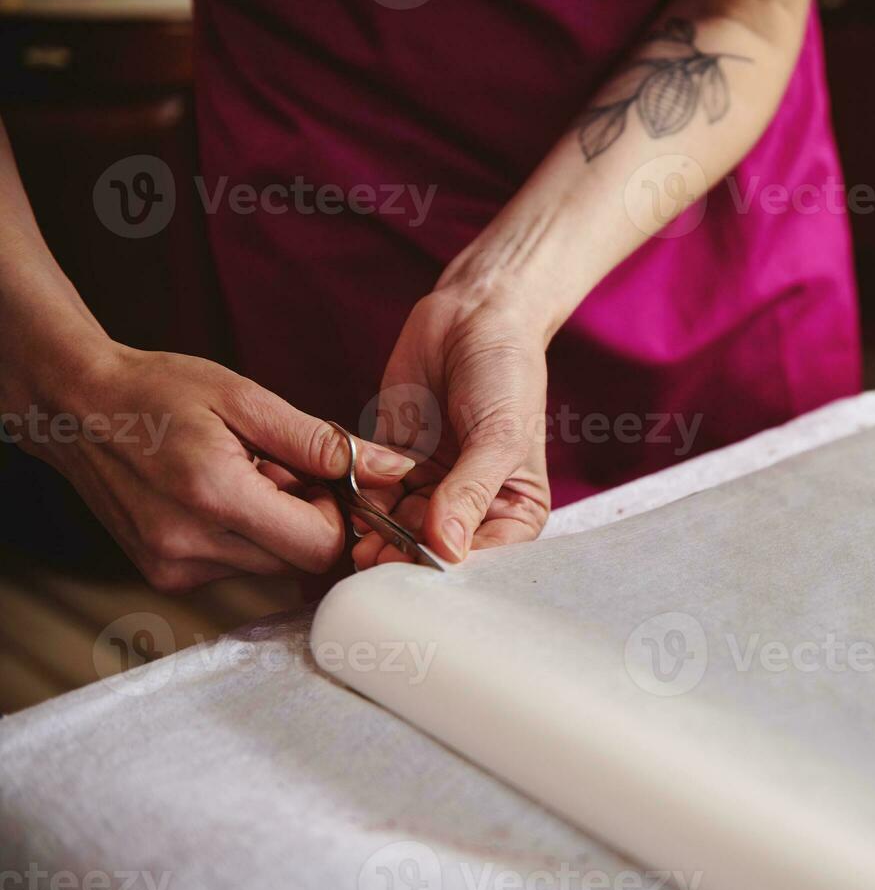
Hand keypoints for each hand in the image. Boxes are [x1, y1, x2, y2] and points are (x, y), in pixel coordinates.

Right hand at [15, 341, 415, 592]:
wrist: (76, 409)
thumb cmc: (157, 392)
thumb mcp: (245, 398)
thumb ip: (321, 442)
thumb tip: (389, 468)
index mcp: (213, 496)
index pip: (320, 545)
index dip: (343, 515)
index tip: (331, 478)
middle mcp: (190, 546)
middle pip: (301, 561)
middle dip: (313, 518)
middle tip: (287, 469)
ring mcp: (174, 569)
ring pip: (273, 566)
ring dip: (280, 526)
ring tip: (249, 476)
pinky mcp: (167, 577)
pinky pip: (241, 567)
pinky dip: (249, 535)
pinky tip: (225, 496)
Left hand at [352, 280, 552, 569]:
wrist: (473, 317)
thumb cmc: (507, 375)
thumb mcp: (499, 437)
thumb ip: (470, 493)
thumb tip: (445, 550)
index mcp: (513, 510)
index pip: (485, 559)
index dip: (452, 569)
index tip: (419, 572)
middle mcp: (472, 508)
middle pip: (434, 550)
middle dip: (404, 556)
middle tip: (375, 558)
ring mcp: (431, 489)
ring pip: (398, 529)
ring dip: (376, 536)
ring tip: (358, 541)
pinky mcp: (394, 466)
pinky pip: (371, 496)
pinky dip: (357, 504)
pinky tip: (345, 508)